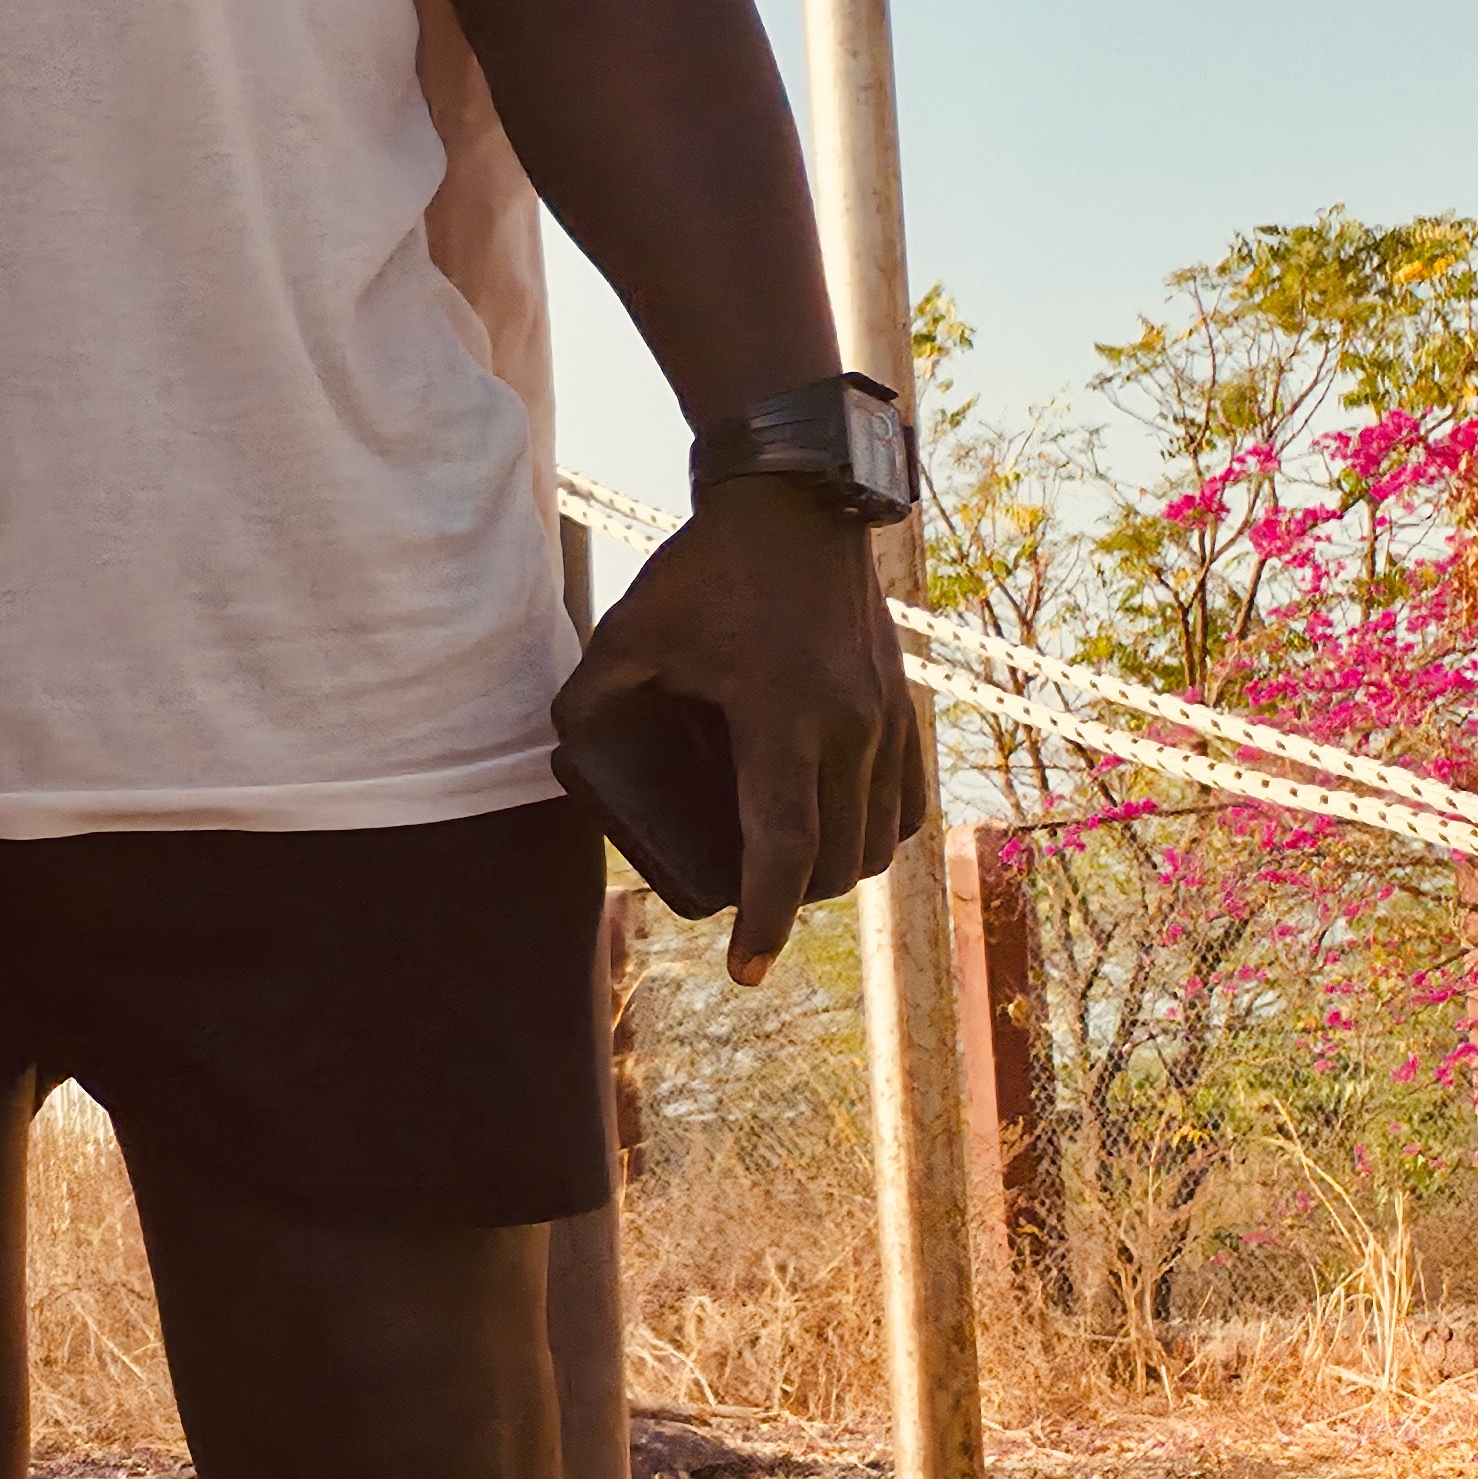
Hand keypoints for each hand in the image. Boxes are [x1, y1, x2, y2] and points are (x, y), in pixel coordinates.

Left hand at [571, 485, 929, 981]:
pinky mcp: (906, 704)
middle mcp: (851, 725)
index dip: (763, 920)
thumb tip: (570, 768)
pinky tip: (835, 835)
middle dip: (788, 901)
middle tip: (741, 903)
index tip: (744, 972)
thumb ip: (589, 708)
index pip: (783, 847)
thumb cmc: (701, 571)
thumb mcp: (624, 637)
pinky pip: (906, 801)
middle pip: (834, 861)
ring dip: (834, 873)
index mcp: (782, 715)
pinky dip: (874, 834)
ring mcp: (888, 715)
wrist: (794, 506)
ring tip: (782, 875)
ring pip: (878, 840)